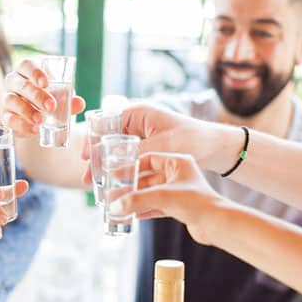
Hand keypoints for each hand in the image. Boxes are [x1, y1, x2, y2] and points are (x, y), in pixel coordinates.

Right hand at [3, 58, 85, 137]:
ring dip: (27, 110)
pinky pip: (9, 119)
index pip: (26, 65)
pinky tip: (34, 130)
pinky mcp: (6, 116)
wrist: (37, 120)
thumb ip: (69, 100)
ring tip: (41, 120)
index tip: (46, 83)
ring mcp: (8, 99)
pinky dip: (22, 125)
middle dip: (36, 95)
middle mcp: (14, 82)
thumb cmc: (47, 100)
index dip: (35, 72)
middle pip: (21, 84)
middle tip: (51, 107)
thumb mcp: (60, 98)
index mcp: (26, 71)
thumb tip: (79, 103)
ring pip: (11, 100)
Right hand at [79, 103, 223, 186]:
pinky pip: (127, 162)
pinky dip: (120, 174)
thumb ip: (134, 156)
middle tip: (88, 180)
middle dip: (97, 161)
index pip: (105, 124)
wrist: (216, 147)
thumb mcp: (161, 146)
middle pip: (107, 141)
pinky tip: (115, 188)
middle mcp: (136, 123)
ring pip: (116, 154)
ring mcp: (141, 137)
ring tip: (98, 188)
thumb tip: (109, 170)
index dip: (92, 141)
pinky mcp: (147, 151)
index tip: (85, 158)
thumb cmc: (192, 139)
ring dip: (107, 170)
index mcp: (137, 113)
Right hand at [111, 152, 223, 244]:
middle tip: (111, 193)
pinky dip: (142, 210)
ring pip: (149, 194)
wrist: (217, 224)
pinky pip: (155, 207)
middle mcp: (178, 174)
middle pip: (146, 178)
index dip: (130, 167)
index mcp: (178, 161)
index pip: (148, 159)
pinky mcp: (179, 207)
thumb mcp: (163, 196)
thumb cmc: (197, 202)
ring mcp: (178, 191)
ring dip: (133, 200)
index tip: (115, 174)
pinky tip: (129, 215)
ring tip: (116, 206)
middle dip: (129, 187)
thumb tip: (114, 206)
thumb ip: (136, 200)